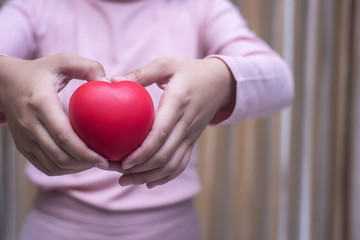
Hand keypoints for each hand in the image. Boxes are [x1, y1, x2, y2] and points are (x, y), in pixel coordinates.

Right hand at [0, 53, 108, 175]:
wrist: (5, 82)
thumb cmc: (40, 71)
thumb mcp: (63, 61)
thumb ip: (87, 66)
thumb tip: (108, 81)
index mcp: (40, 103)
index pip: (64, 136)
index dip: (86, 152)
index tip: (104, 159)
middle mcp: (29, 124)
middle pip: (60, 155)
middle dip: (85, 164)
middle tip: (104, 163)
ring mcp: (23, 138)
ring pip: (52, 165)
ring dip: (75, 169)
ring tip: (94, 164)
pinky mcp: (22, 145)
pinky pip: (44, 166)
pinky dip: (63, 170)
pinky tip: (78, 164)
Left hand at [111, 57, 235, 187]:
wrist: (221, 83)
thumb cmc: (189, 71)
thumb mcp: (167, 64)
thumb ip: (142, 73)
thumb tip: (113, 80)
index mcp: (178, 103)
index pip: (161, 133)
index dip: (142, 151)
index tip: (123, 161)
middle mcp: (186, 123)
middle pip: (164, 155)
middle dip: (139, 169)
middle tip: (115, 171)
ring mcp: (191, 135)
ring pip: (172, 164)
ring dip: (148, 176)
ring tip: (125, 181)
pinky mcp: (192, 141)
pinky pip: (181, 164)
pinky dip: (165, 176)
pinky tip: (148, 182)